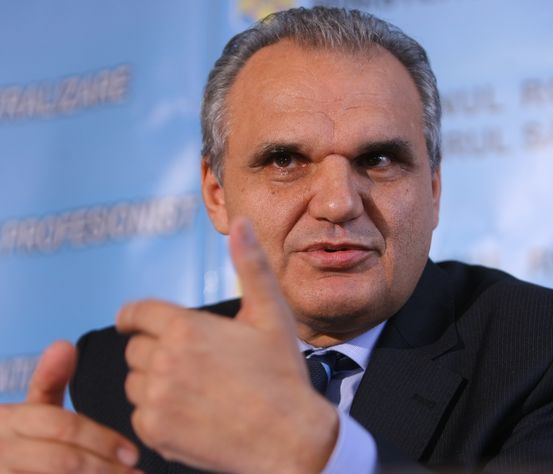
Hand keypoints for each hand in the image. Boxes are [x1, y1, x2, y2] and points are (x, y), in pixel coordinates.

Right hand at [0, 340, 140, 472]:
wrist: (3, 466)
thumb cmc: (21, 444)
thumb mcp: (31, 411)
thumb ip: (49, 380)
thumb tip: (64, 344)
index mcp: (7, 421)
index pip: (62, 428)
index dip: (102, 440)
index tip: (132, 452)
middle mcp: (1, 451)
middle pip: (65, 460)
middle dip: (105, 467)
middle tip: (136, 472)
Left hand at [117, 217, 338, 473]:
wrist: (291, 439)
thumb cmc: (282, 374)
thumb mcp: (270, 314)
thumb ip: (250, 266)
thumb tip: (241, 224)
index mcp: (186, 327)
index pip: (136, 313)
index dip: (134, 316)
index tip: (134, 322)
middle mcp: (164, 360)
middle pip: (136, 348)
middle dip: (156, 349)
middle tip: (190, 361)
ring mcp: (157, 398)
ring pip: (135, 381)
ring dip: (154, 381)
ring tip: (193, 388)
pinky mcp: (156, 431)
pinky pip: (139, 414)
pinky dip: (158, 412)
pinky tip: (189, 413)